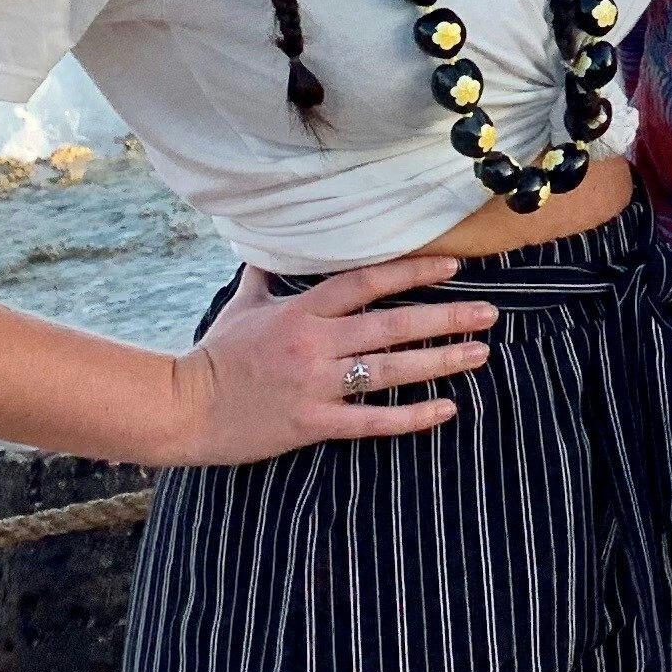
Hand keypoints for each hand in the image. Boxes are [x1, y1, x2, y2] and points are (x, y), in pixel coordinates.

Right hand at [167, 259, 499, 462]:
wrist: (182, 409)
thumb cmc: (214, 356)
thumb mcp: (241, 307)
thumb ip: (265, 277)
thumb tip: (270, 249)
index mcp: (301, 312)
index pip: (367, 282)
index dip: (413, 271)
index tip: (454, 264)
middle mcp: (314, 344)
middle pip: (392, 325)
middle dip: (446, 318)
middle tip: (489, 313)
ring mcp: (315, 385)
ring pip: (390, 370)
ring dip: (440, 362)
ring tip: (479, 354)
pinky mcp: (311, 423)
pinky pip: (371, 420)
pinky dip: (411, 417)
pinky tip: (446, 409)